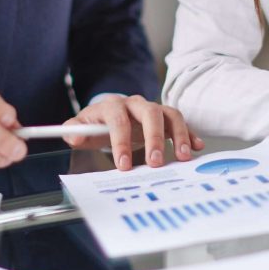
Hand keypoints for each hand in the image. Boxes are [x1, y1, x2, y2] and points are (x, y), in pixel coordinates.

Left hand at [62, 95, 203, 170]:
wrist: (108, 116)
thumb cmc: (95, 125)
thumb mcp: (80, 127)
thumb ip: (73, 131)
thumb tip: (75, 135)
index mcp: (112, 105)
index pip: (118, 118)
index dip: (121, 141)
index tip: (123, 165)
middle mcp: (135, 103)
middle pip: (149, 112)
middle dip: (154, 137)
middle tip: (156, 162)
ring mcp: (152, 108)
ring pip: (169, 114)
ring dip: (178, 134)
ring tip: (182, 156)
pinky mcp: (164, 117)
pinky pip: (179, 121)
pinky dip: (189, 133)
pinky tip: (195, 147)